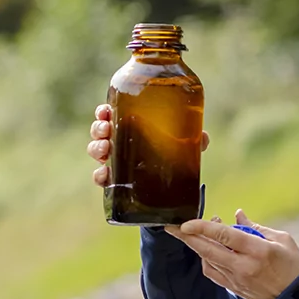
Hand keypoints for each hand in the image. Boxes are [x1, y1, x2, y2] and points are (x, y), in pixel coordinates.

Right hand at [87, 103, 208, 186]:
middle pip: (100, 131)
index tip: (105, 110)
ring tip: (105, 149)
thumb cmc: (173, 156)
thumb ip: (194, 139)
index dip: (103, 111)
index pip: (110, 114)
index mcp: (130, 127)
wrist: (171, 188)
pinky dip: (99, 175)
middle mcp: (119, 142)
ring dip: (96, 148)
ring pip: (96, 150)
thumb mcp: (184, 145)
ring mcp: (115, 161)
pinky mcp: (115, 181)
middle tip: (107, 130)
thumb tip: (203, 138)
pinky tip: (104, 174)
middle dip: (98, 129)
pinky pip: (100, 177)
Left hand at [168, 209, 298, 298]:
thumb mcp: (281, 239)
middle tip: (172, 226)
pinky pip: (212, 272)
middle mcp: (244, 266)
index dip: (203, 227)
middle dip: (187, 237)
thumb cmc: (293, 265)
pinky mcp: (233, 288)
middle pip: (208, 250)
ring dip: (197, 246)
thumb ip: (255, 227)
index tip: (187, 222)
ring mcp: (237, 279)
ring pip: (207, 260)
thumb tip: (237, 215)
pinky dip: (205, 259)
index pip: (224, 236)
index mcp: (258, 251)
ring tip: (194, 232)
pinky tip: (205, 249)